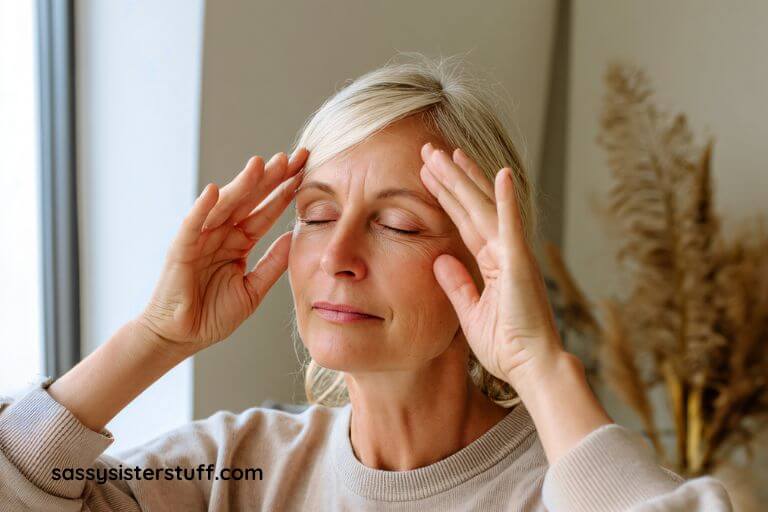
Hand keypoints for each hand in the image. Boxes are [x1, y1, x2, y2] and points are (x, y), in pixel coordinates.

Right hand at [137, 149, 308, 353]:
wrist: (180, 338)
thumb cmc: (212, 315)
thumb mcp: (253, 289)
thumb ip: (272, 264)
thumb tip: (293, 237)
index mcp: (239, 242)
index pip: (265, 211)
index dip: (284, 192)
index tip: (305, 172)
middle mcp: (220, 234)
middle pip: (249, 200)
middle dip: (271, 179)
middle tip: (292, 157)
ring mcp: (200, 239)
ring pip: (224, 206)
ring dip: (242, 184)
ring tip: (261, 164)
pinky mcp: (180, 250)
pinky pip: (192, 226)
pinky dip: (202, 208)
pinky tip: (216, 191)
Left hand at [418, 143, 564, 392]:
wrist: (531, 368)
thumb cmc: (507, 346)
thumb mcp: (471, 312)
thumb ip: (457, 283)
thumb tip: (439, 258)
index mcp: (493, 262)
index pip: (464, 220)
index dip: (447, 196)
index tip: (430, 174)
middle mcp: (504, 251)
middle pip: (471, 206)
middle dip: (451, 178)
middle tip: (430, 151)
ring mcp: (514, 254)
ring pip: (485, 207)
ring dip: (466, 179)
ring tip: (446, 152)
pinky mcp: (520, 264)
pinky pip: (511, 226)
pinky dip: (507, 200)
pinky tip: (501, 174)